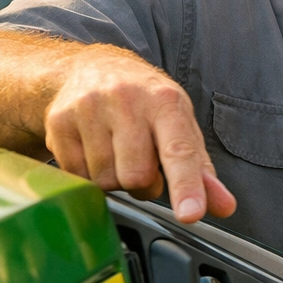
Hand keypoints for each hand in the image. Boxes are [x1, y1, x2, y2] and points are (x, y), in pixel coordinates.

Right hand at [44, 46, 235, 221]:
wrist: (92, 68)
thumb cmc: (146, 103)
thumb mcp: (180, 125)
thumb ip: (201, 170)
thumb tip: (224, 207)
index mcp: (165, 102)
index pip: (179, 151)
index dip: (186, 186)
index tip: (190, 214)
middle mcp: (126, 100)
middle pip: (137, 177)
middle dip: (143, 183)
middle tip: (143, 161)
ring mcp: (88, 109)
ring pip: (106, 181)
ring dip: (116, 180)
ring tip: (118, 153)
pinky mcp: (58, 122)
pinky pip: (77, 177)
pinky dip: (90, 175)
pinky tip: (94, 151)